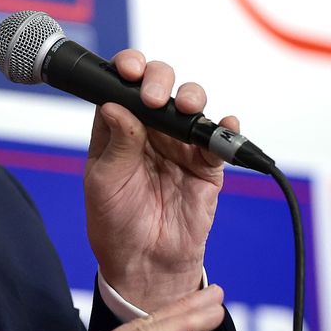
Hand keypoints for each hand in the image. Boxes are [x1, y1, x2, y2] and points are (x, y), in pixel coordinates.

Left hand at [84, 50, 235, 307]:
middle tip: (155, 97)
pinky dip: (226, 127)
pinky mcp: (206, 164)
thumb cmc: (116, 223)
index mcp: (119, 127)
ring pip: (192, 103)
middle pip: (160, 84)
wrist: (146, 263)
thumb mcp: (105, 184)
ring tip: (187, 107)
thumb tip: (115, 105)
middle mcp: (150, 128)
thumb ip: (116, 144)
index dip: (127, 68)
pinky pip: (220, 138)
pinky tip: (225, 124)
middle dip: (160, 79)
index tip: (128, 70)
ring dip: (192, 96)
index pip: (122, 85)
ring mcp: (180, 143)